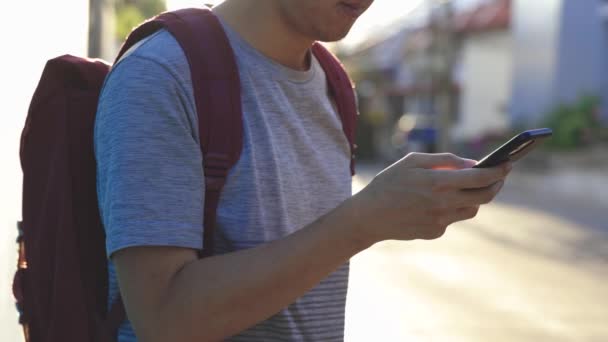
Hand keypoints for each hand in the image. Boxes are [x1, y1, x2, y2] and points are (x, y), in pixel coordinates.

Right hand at [351, 153, 510, 243]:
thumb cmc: (388, 183)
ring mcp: (440, 221)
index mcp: (437, 182)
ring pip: (472, 209)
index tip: (507, 164)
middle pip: (483, 196)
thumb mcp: (412, 162)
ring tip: (470, 187)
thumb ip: (444, 160)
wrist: (368, 217)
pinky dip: (452, 208)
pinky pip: (453, 218)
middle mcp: (442, 203)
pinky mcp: (435, 232)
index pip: (480, 177)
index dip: (498, 171)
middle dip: (496, 185)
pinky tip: (438, 202)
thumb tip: (471, 164)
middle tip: (499, 176)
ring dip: (475, 197)